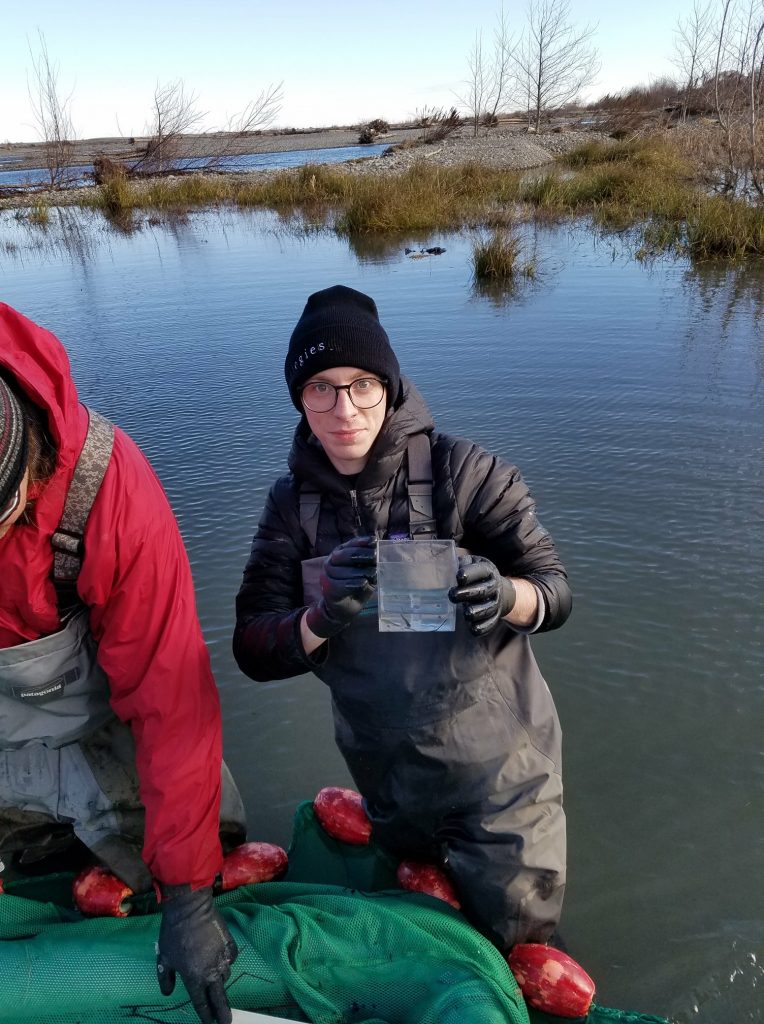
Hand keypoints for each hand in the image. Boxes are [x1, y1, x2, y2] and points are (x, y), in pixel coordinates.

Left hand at [156, 884, 237, 1023]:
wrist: (190, 908)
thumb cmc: (174, 934)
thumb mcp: (164, 958)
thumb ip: (166, 978)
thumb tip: (168, 992)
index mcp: (194, 979)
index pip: (202, 1004)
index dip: (206, 1015)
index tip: (210, 1023)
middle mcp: (211, 973)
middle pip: (219, 998)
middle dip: (223, 1013)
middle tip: (227, 1022)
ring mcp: (223, 959)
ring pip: (224, 976)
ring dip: (220, 980)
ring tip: (214, 977)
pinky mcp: (230, 945)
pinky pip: (230, 959)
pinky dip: (226, 961)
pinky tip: (220, 957)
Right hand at [304, 536, 376, 637]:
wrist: (345, 607)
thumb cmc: (357, 586)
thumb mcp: (366, 572)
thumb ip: (370, 563)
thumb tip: (379, 553)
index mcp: (341, 553)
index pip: (350, 544)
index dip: (362, 542)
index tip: (374, 541)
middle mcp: (331, 561)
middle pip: (344, 554)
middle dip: (361, 554)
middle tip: (375, 557)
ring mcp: (327, 574)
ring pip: (342, 570)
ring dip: (359, 571)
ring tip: (372, 574)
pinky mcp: (327, 588)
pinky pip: (340, 585)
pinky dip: (353, 584)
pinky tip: (363, 584)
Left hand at [448, 555, 515, 636]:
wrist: (498, 590)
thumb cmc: (476, 575)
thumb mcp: (471, 564)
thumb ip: (460, 564)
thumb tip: (444, 565)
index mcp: (487, 570)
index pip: (481, 571)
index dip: (470, 574)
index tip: (459, 577)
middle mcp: (494, 586)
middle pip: (484, 590)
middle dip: (468, 593)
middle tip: (453, 595)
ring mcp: (495, 601)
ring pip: (488, 608)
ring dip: (477, 612)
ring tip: (466, 613)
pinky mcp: (495, 615)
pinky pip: (491, 623)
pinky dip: (483, 627)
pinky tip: (474, 628)